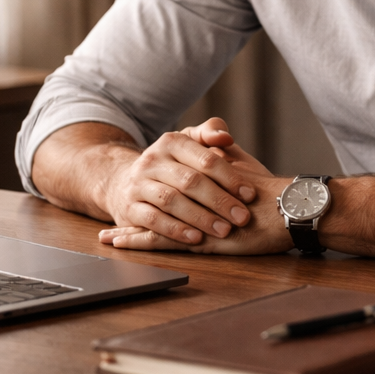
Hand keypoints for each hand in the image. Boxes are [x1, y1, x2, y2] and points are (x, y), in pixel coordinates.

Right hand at [95, 118, 262, 251]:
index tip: (250, 195)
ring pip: (171, 200)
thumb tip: (226, 137)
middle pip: (190, 181)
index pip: (205, 159)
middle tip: (242, 217)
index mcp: (172, 142)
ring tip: (224, 230)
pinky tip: (196, 239)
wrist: (123, 182)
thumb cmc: (170, 165)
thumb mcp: (188, 143)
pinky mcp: (130, 208)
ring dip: (200, 217)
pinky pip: (153, 220)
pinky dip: (176, 230)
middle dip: (219, 201)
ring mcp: (138, 184)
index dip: (230, 177)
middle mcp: (152, 160)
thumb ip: (209, 134)